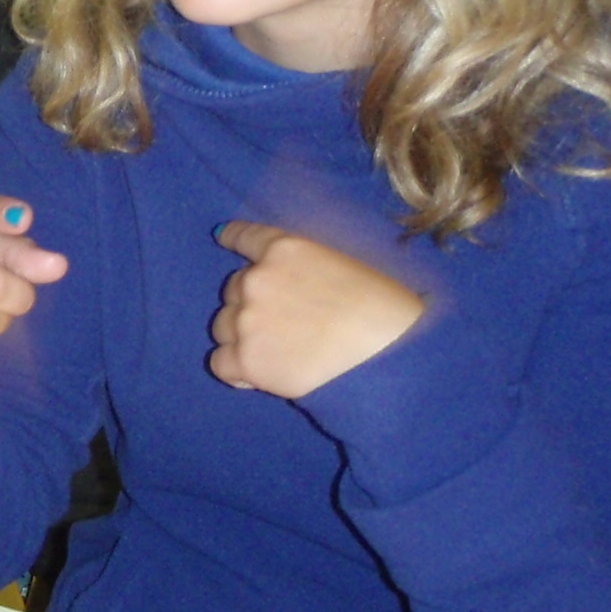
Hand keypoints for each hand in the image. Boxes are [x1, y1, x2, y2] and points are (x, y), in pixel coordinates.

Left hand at [209, 221, 424, 397]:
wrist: (390, 356)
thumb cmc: (383, 309)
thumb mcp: (341, 265)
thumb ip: (302, 266)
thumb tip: (284, 276)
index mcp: (283, 249)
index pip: (243, 237)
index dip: (232, 238)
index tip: (223, 238)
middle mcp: (256, 279)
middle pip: (234, 289)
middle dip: (253, 303)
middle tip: (286, 323)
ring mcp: (247, 321)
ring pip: (224, 326)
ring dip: (243, 336)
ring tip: (281, 351)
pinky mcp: (246, 361)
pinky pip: (220, 363)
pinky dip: (237, 369)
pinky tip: (262, 374)